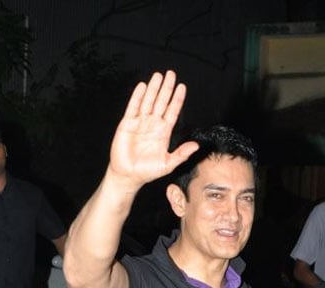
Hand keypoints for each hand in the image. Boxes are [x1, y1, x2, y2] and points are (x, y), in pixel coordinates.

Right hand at [108, 70, 198, 190]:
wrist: (129, 176)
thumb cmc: (147, 171)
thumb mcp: (168, 164)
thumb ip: (181, 154)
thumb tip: (196, 146)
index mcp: (163, 132)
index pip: (172, 111)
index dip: (177, 99)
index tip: (182, 87)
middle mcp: (152, 124)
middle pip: (161, 102)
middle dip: (166, 88)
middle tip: (171, 74)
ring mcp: (140, 122)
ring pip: (148, 101)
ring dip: (153, 88)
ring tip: (158, 75)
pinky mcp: (128, 123)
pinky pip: (133, 107)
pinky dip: (137, 97)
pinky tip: (143, 86)